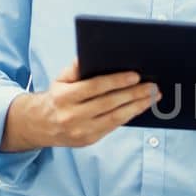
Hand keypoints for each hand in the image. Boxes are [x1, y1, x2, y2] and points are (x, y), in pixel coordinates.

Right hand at [18, 57, 158, 147]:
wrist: (41, 125)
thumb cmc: (58, 97)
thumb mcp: (60, 79)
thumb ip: (76, 68)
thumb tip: (90, 55)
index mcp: (64, 97)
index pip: (94, 87)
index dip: (116, 81)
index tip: (135, 75)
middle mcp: (72, 116)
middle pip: (109, 103)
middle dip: (133, 94)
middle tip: (153, 86)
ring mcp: (81, 131)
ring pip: (115, 118)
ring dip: (138, 106)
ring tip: (153, 97)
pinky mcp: (89, 140)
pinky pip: (114, 126)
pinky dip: (130, 115)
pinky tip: (141, 106)